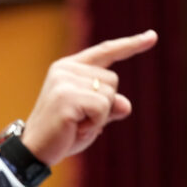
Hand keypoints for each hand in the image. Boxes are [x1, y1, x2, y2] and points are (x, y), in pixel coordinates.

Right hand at [21, 30, 157, 165]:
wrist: (34, 150)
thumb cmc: (62, 133)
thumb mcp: (91, 117)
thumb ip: (109, 106)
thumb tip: (125, 105)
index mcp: (68, 67)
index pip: (105, 52)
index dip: (130, 45)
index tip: (152, 36)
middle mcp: (65, 69)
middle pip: (112, 80)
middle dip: (105, 105)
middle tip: (79, 120)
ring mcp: (64, 81)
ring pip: (109, 95)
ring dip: (99, 117)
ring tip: (75, 125)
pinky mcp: (67, 97)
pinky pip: (102, 108)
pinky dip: (95, 124)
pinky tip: (76, 128)